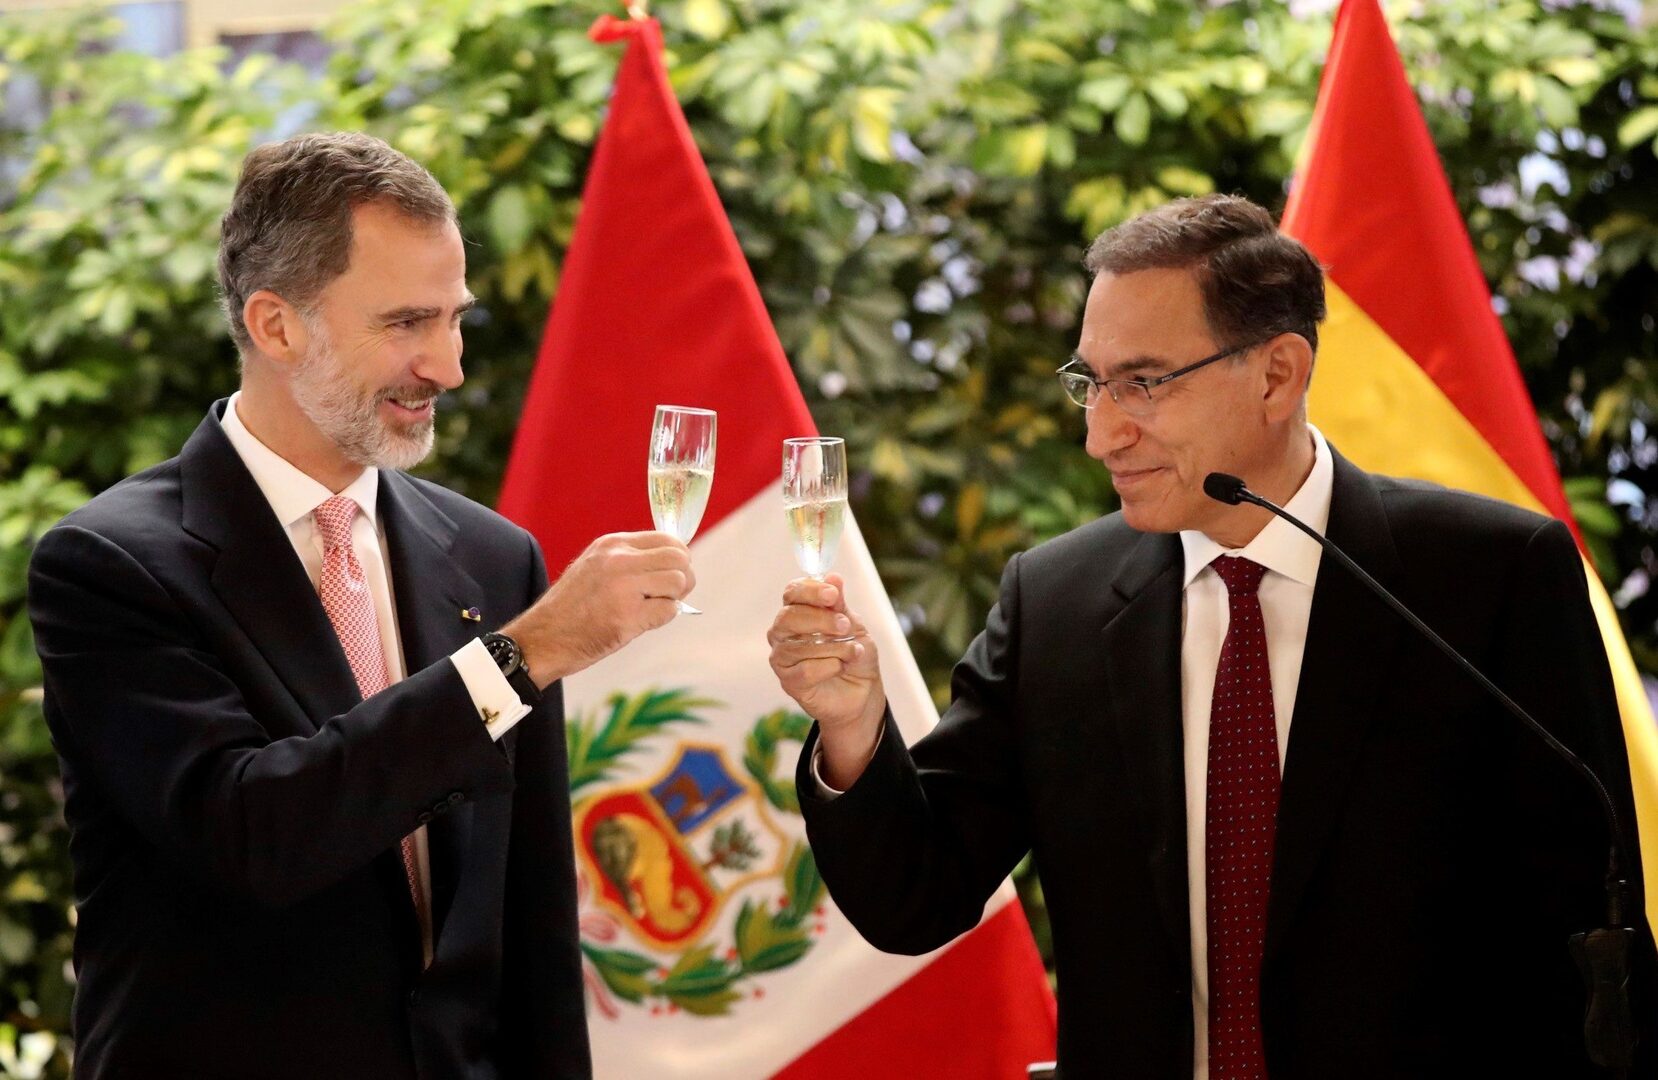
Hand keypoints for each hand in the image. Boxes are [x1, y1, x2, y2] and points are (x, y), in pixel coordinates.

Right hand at [505, 532, 692, 686]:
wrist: (543, 638)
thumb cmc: (572, 607)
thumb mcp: (596, 567)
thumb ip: (631, 560)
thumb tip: (675, 562)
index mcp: (612, 544)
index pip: (667, 539)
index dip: (679, 558)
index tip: (672, 574)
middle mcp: (618, 560)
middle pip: (679, 558)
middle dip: (684, 578)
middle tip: (670, 595)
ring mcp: (623, 587)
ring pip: (678, 582)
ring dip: (673, 599)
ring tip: (651, 609)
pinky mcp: (627, 617)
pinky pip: (668, 611)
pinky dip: (662, 619)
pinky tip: (641, 623)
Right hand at [767, 574, 885, 787]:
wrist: (863, 690)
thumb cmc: (854, 653)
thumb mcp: (853, 625)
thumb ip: (840, 605)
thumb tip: (833, 576)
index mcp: (798, 610)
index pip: (793, 592)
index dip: (811, 591)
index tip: (833, 594)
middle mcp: (783, 632)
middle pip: (788, 617)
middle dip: (820, 619)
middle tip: (845, 625)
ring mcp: (782, 657)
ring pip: (798, 646)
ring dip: (832, 647)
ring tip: (853, 651)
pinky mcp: (788, 682)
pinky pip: (805, 671)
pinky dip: (829, 667)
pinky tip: (840, 667)